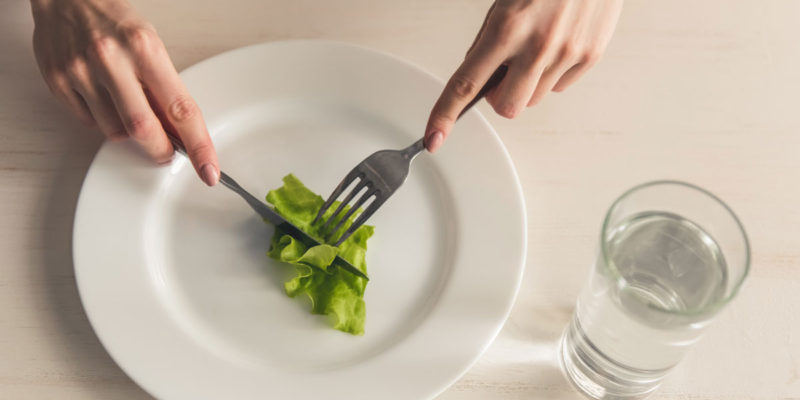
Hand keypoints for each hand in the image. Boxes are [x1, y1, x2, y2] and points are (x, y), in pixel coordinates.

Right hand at [31, 0, 219, 185]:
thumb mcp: (151, 47)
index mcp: (145, 48)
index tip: (208, 170)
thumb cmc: (115, 22)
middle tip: (168, 152)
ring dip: (129, 132)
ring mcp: (80, 72)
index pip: (181, 109)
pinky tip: (103, 96)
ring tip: (126, 102)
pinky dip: (103, 121)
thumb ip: (164, 90)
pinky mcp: (58, 82)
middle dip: (161, 150)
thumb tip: (180, 134)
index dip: (198, 145)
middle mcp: (111, 60)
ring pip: (116, 132)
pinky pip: (90, 123)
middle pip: (143, 129)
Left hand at [424, 0, 622, 151]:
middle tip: (504, 71)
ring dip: (526, 85)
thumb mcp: (504, 2)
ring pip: (533, 99)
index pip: (466, 84)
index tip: (434, 137)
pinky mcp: (590, 56)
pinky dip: (552, 75)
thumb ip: (488, 41)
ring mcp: (567, 53)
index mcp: (506, 29)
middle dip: (500, 97)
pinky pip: (560, 87)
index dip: (446, 115)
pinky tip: (557, 44)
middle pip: (507, 107)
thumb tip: (476, 76)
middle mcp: (537, 45)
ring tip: (535, 48)